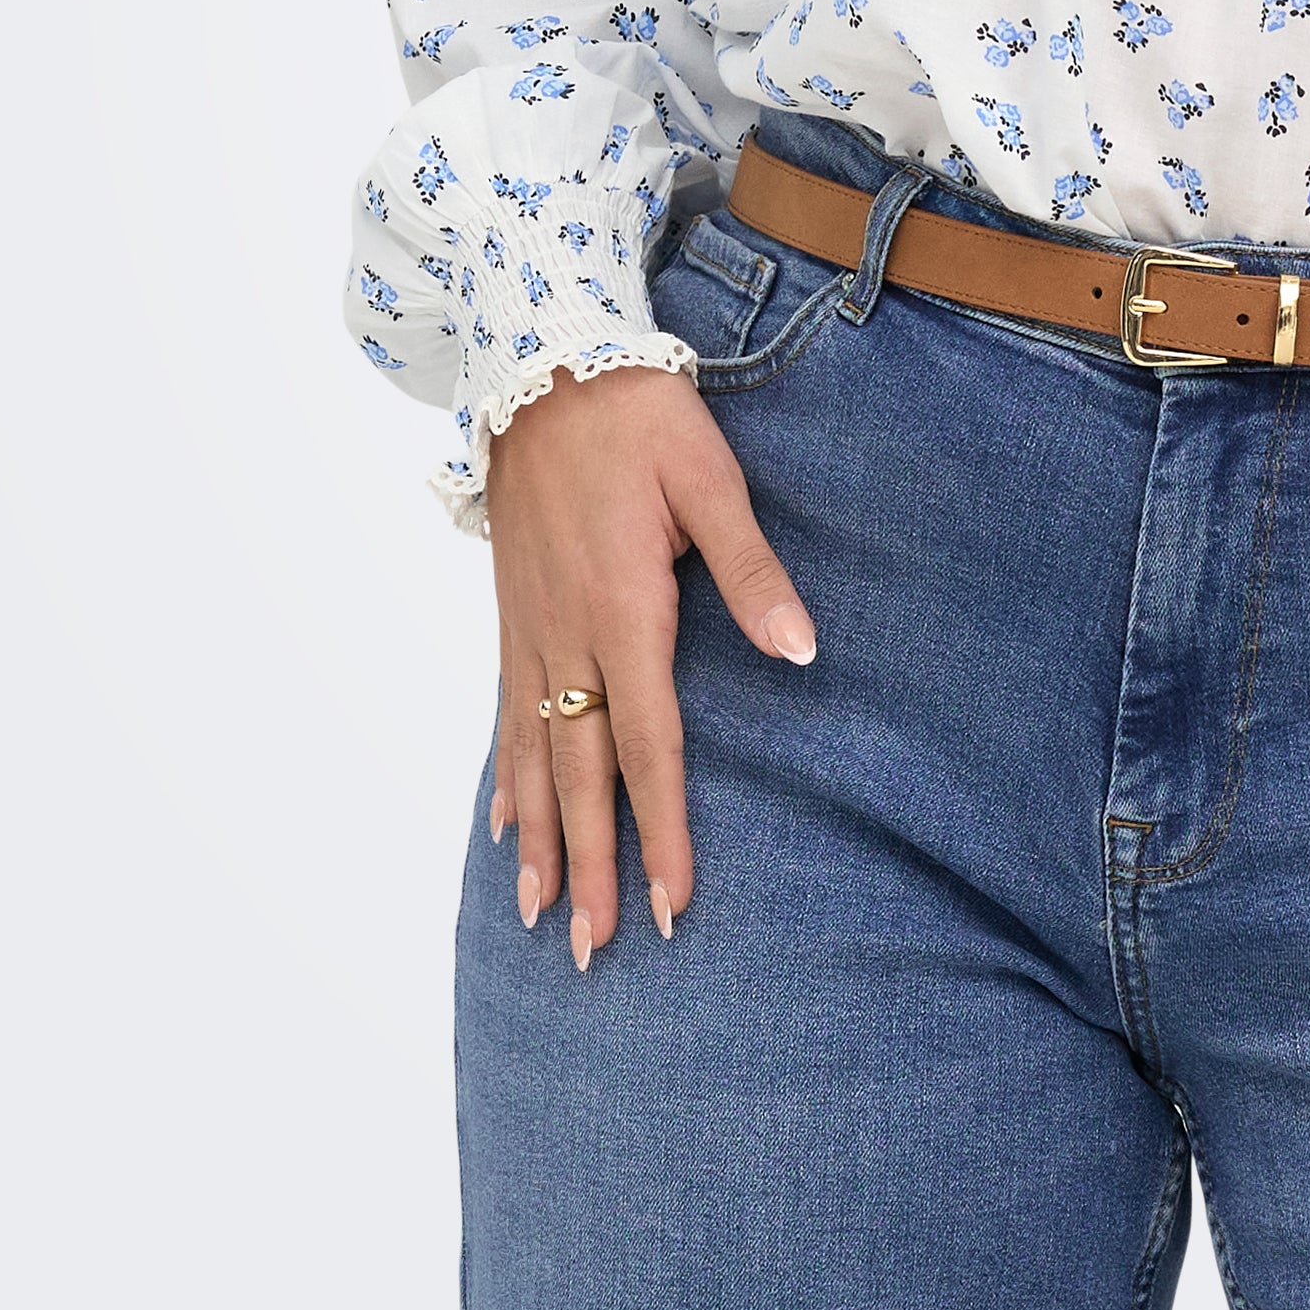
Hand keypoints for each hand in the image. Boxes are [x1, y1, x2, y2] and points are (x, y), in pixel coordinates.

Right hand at [483, 365, 816, 972]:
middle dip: (592, 866)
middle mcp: (568, 632)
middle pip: (581, 772)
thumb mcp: (711, 478)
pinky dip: (506, 776)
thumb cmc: (641, 416)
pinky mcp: (514, 612)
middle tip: (596, 949)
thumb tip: (803, 652)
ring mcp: (531, 627)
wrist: (544, 360)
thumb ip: (752, 571)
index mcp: (625, 607)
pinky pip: (506, 713)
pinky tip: (506, 825)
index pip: (649, 743)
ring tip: (540, 917)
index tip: (675, 902)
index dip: (662, 828)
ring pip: (533, 754)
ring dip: (540, 840)